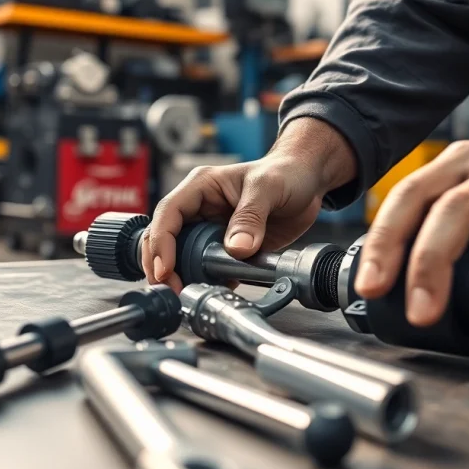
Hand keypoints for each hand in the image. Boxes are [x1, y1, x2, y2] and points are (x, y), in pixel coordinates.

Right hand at [143, 118, 356, 291]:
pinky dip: (207, 282)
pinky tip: (214, 293)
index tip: (165, 268)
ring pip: (183, 257)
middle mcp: (200, 209)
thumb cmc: (285, 172)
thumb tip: (236, 249)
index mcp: (200, 187)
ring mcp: (211, 230)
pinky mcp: (226, 248)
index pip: (168, 214)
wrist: (307, 182)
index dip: (161, 242)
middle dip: (162, 265)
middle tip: (172, 290)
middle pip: (166, 239)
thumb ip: (251, 217)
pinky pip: (208, 268)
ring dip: (182, 277)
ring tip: (188, 296)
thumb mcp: (267, 188)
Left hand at [353, 58, 468, 326]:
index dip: (381, 241)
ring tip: (428, 304)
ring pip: (463, 207)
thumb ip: (468, 236)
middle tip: (386, 295)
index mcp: (458, 167)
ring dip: (437, 258)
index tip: (369, 285)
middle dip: (398, 253)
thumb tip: (432, 291)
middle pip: (425, 202)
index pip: (405, 199)